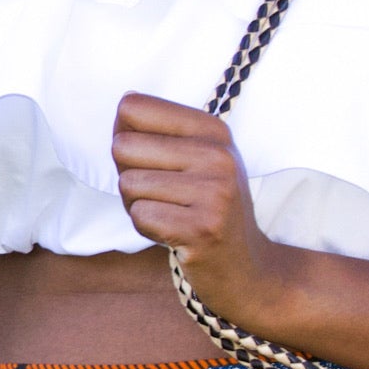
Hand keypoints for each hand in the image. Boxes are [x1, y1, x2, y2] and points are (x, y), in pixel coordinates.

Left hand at [111, 92, 295, 327]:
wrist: (245, 266)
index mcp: (213, 130)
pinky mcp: (202, 228)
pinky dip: (146, 228)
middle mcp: (218, 155)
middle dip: (128, 174)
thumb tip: (125, 102)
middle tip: (160, 194)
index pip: (133, 107)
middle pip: (123, 146)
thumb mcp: (198, 158)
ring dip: (136, 205)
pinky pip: (140, 216)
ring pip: (128, 184)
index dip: (124, 136)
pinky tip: (172, 232)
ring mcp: (214, 192)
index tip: (149, 158)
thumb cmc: (207, 208)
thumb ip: (160, 131)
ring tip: (169, 213)